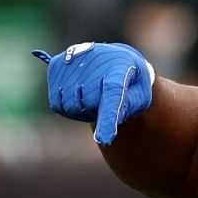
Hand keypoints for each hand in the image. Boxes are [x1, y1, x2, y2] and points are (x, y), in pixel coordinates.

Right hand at [32, 42, 154, 145]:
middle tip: (105, 101)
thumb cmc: (130, 82)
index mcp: (120, 67)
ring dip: (82, 111)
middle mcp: (93, 61)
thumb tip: (109, 122)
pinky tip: (77, 95)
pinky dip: (67, 107)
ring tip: (92, 97)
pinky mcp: (56, 66)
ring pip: (70, 108)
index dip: (108, 119)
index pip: (112, 95)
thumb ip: (129, 107)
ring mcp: (72, 62)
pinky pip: (57, 104)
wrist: (113, 57)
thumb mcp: (141, 94)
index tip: (104, 140)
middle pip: (90, 106)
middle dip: (98, 112)